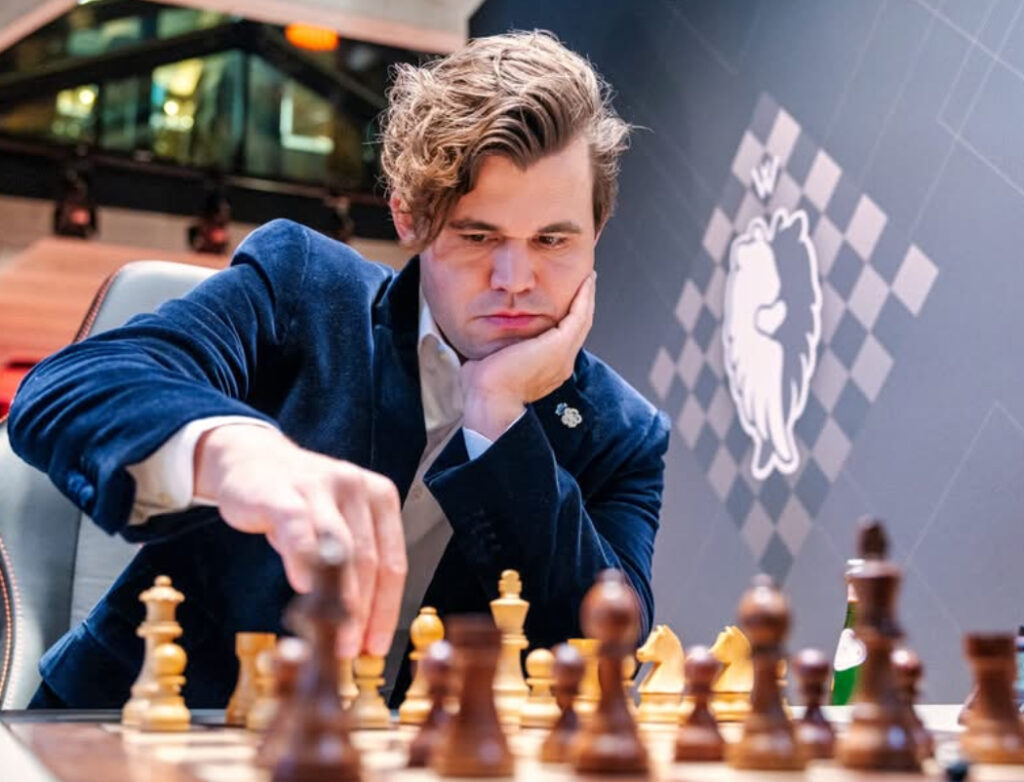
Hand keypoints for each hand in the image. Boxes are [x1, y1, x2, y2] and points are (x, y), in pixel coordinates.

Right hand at [193, 425, 405, 657]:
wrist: (251, 459)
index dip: (387, 609)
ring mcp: (322, 486)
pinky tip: (303, 589)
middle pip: (369, 559)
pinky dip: (304, 560)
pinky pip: (299, 528)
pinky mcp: (285, 492)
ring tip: (331, 635)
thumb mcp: (335, 525)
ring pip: (339, 548)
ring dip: (338, 596)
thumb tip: (359, 629)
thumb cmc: (299, 503)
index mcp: (379, 498)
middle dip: (363, 611)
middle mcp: (356, 487)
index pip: (393, 562)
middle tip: (351, 650)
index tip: (377, 646)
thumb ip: (350, 566)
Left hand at [460, 272, 595, 439]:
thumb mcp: (495, 360)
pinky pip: (578, 316)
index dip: (567, 318)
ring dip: (587, 298)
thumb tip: (487, 338)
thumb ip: (499, 348)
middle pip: (578, 328)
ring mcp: (563, 356)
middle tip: (587, 284)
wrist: (490, 399)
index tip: (568, 300)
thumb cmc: (484, 386)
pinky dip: (584, 298)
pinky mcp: (559, 346)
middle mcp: (561, 364)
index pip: (563, 338)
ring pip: (582, 321)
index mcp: (548, 369)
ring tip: (589, 279)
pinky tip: (586, 282)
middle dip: (583, 305)